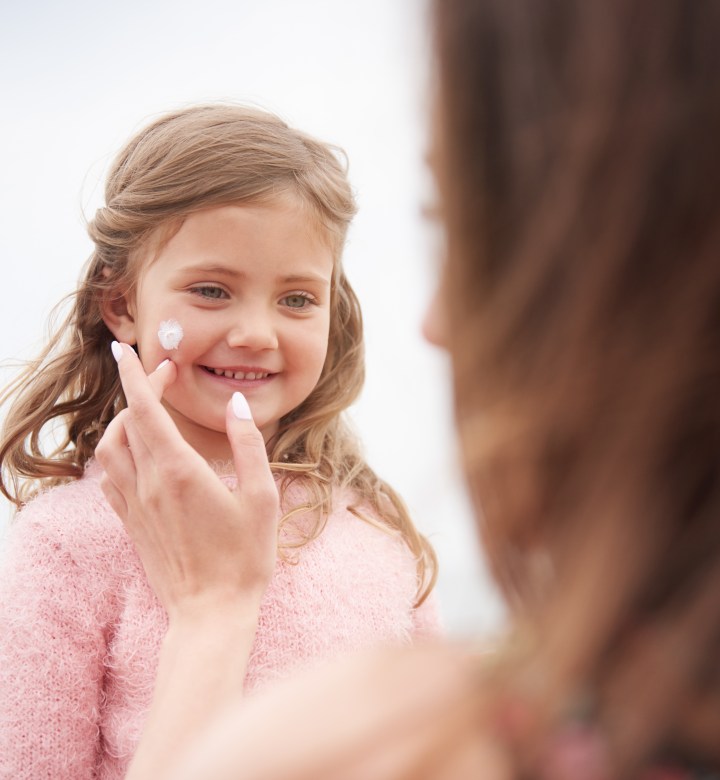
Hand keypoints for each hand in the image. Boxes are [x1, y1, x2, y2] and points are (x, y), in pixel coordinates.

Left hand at [95, 343, 278, 619]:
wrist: (210, 612)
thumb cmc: (244, 557)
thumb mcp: (261, 497)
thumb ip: (249, 445)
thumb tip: (237, 405)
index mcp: (180, 472)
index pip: (146, 410)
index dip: (135, 375)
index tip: (126, 349)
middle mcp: (149, 484)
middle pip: (129, 422)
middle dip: (141, 389)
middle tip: (166, 374)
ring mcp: (135, 505)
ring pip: (112, 448)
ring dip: (125, 420)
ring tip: (150, 410)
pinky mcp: (132, 523)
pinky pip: (111, 476)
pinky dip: (118, 452)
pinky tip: (139, 453)